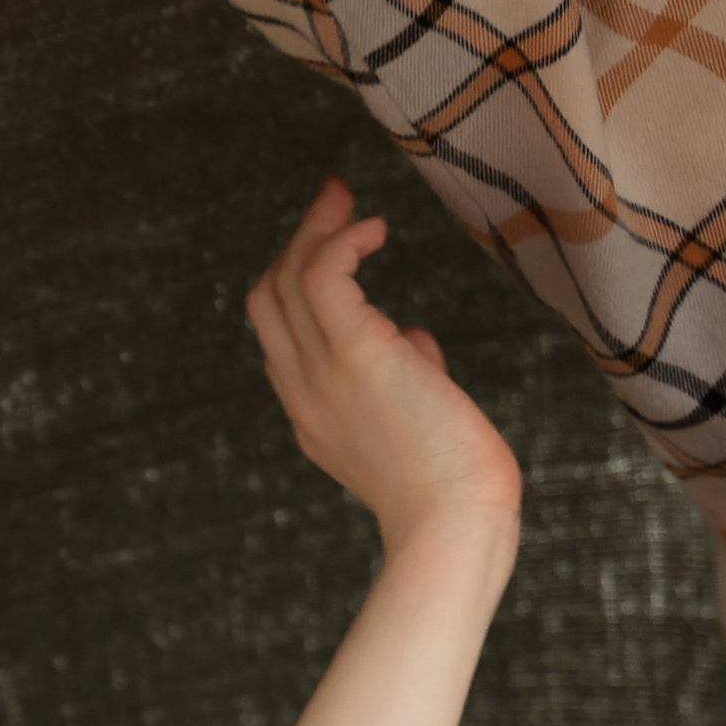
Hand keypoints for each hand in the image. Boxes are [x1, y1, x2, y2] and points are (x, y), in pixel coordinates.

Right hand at [247, 181, 520, 552]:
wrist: (455, 525)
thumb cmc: (454, 487)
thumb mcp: (418, 425)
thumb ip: (408, 377)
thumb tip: (416, 341)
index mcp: (314, 414)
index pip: (283, 335)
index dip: (300, 285)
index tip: (338, 247)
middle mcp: (303, 391)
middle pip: (269, 297)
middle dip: (296, 242)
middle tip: (334, 203)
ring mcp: (321, 372)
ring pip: (285, 279)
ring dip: (315, 229)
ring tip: (347, 201)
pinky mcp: (354, 354)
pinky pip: (320, 275)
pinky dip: (341, 240)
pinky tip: (375, 230)